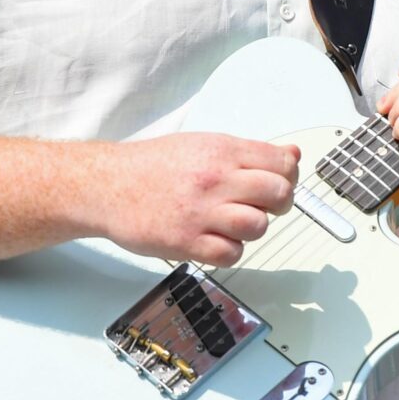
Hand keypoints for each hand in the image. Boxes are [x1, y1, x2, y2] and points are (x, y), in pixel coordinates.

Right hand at [92, 133, 299, 267]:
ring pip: (258, 226)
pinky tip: (216, 239)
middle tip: (262, 206)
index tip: (278, 183)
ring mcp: (201, 212)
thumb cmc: (152, 166)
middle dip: (279, 203)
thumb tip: (291, 154)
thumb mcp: (203, 145)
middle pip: (278, 194)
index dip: (288, 176)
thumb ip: (249, 153)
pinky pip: (232, 254)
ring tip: (233, 223)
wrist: (107, 185)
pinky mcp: (187, 242)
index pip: (282, 163)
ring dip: (252, 228)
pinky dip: (230, 250)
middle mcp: (215, 179)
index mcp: (221, 151)